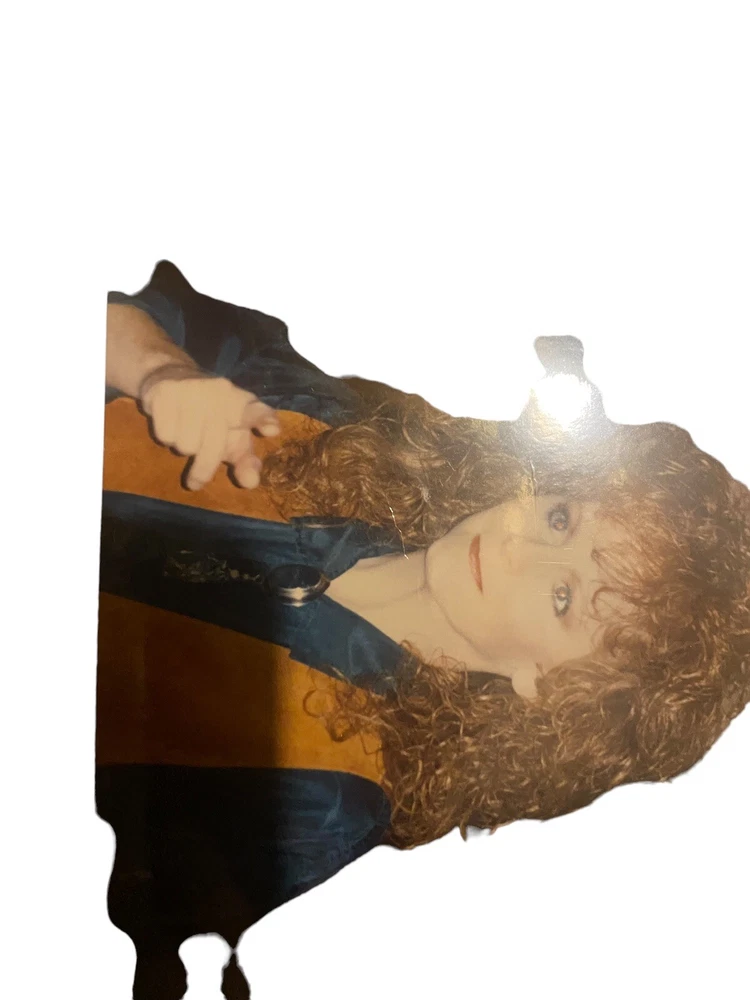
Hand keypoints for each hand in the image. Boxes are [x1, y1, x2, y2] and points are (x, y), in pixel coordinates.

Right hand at [139, 366, 280, 489]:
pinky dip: (166, 436)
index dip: (264, 420)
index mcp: (241, 404)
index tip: (272, 430)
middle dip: (204, 469)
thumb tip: (251, 482)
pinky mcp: (165, 391)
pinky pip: (166, 435)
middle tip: (196, 482)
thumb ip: (245, 461)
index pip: (255, 412)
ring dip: (183, 447)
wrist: (171, 376)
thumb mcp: (232, 437)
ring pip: (186, 445)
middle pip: (213, 447)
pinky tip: (170, 420)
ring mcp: (192, 389)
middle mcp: (221, 391)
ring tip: (185, 430)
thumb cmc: (210, 416)